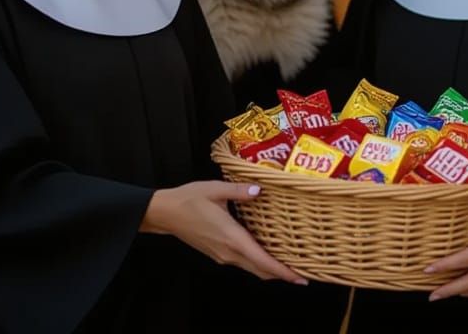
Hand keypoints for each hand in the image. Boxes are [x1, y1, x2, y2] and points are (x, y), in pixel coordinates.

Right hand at [143, 181, 306, 284]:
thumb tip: (259, 190)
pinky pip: (242, 263)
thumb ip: (239, 191)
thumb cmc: (189, 200)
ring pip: (251, 268)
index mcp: (232, 238)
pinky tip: (265, 253)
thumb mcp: (215, 189)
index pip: (262, 261)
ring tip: (289, 264)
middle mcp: (229, 252)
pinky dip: (257, 263)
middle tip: (303, 274)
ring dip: (270, 269)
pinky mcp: (217, 253)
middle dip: (282, 274)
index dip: (283, 271)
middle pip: (260, 270)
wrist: (165, 213)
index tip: (300, 277)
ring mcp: (222, 255)